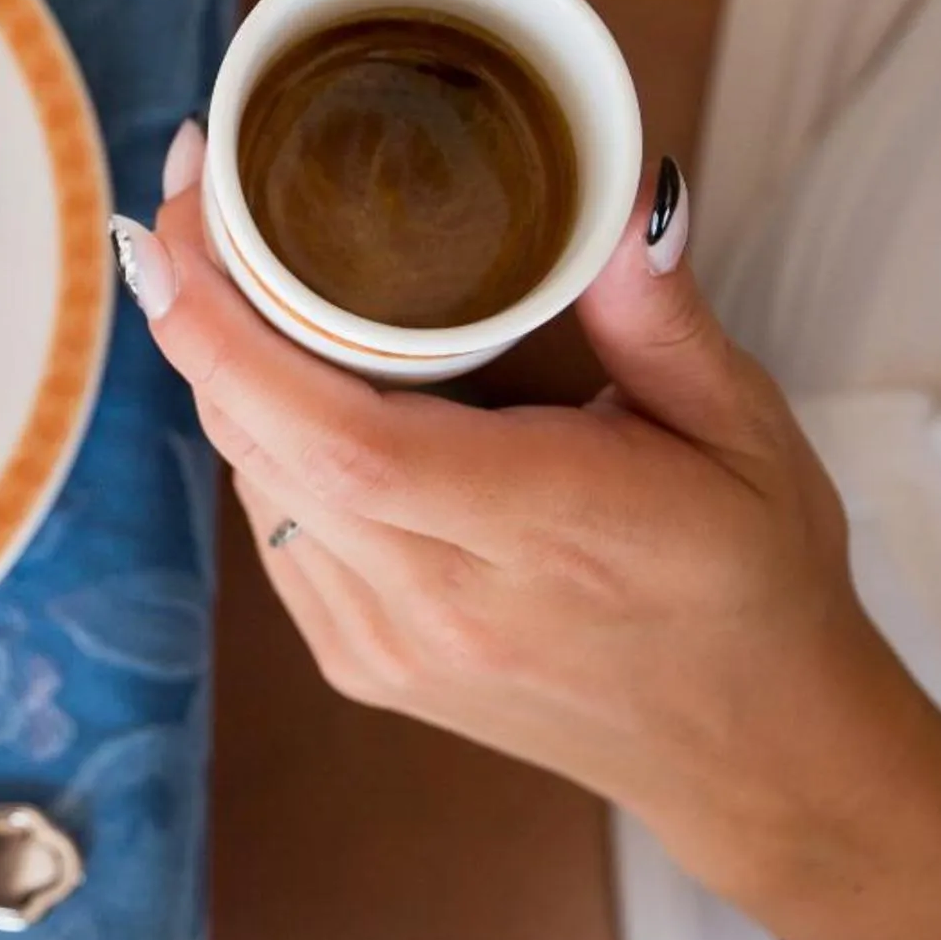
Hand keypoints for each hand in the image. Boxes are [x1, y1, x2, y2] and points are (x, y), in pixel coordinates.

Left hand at [121, 136, 940, 939]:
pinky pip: (271, 523)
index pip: (340, 442)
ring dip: (221, 365)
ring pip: (252, 479)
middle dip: (202, 310)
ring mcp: (384, 643)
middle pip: (265, 445)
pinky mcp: (359, 660)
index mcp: (538, 535)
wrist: (751, 752)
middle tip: (195, 187)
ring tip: (220, 252)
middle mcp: (437, 604)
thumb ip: (661, 315)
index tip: (185, 227)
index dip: (232, 334)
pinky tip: (271, 362)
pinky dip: (260, 434)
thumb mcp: (745, 430)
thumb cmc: (755, 579)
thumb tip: (615, 197)